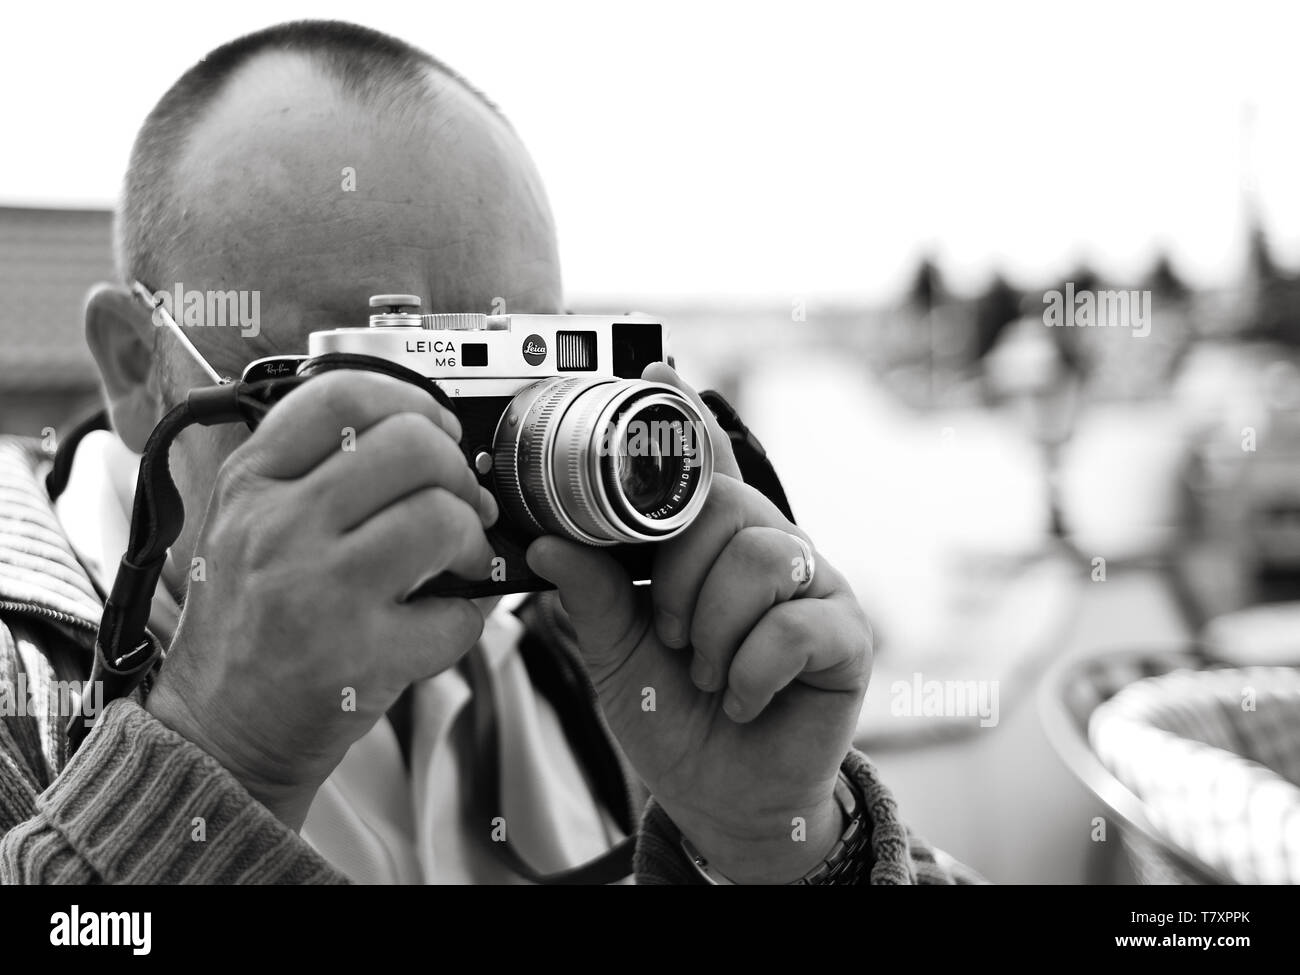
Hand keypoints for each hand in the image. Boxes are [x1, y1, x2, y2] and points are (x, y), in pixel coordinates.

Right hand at [146, 371, 497, 828]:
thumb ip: (311, 472)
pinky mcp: (361, 658)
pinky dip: (467, 616)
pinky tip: (439, 621)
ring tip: (458, 561)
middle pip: (412, 446)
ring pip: (442, 517)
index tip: (436, 427)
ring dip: (472, 538)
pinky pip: (457, 611)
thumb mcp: (245, 525)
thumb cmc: (248, 623)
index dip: (411, 400)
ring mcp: (319, 593)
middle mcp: (278, 528)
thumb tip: (423, 437)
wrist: (218, 729)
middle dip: (457, 470)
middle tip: (458, 502)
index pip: (340, 395)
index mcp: (250, 484)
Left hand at [527, 364, 872, 882]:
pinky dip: (753, 670)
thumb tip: (547, 538)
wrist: (722, 796)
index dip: (682, 415)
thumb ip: (592, 595)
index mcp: (710, 542)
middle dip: (680, 575)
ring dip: (715, 629)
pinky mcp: (847, 634)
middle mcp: (766, 546)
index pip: (702, 462)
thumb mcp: (615, 655)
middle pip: (724, 503)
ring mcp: (813, 586)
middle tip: (672, 635)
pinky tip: (746, 697)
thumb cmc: (672, 715)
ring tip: (710, 673)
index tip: (653, 371)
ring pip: (759, 556)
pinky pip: (795, 623)